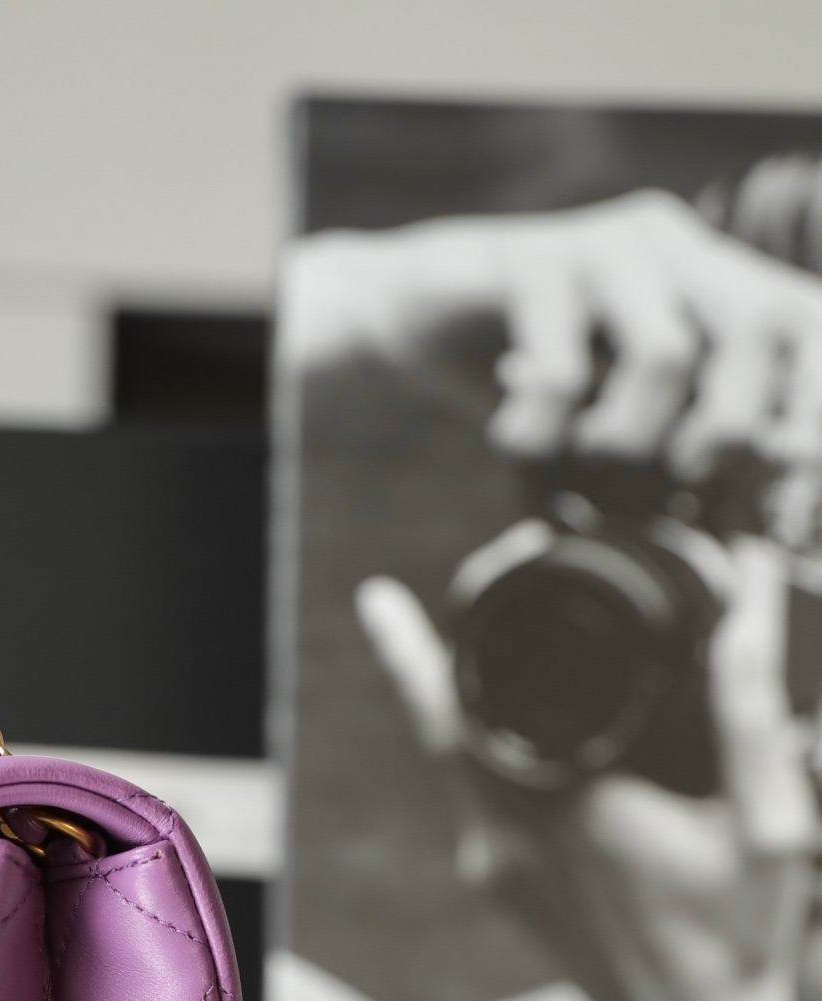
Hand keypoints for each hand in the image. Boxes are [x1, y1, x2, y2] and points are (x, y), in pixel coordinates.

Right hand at [282, 192, 821, 481]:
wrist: (416, 314)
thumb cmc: (536, 388)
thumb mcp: (623, 424)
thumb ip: (687, 467)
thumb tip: (760, 551)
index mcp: (720, 286)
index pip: (809, 327)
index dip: (813, 415)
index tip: (791, 504)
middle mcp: (681, 253)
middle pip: (762, 332)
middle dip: (735, 432)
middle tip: (688, 482)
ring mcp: (609, 251)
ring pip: (666, 356)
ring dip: (629, 443)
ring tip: (587, 466)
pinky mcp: (534, 264)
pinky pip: (561, 373)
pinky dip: (544, 436)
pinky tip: (518, 447)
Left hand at [354, 539, 815, 1000]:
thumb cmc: (738, 941)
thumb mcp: (767, 821)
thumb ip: (751, 704)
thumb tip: (751, 587)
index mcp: (561, 808)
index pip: (462, 699)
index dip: (419, 640)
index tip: (402, 588)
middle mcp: (505, 838)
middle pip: (433, 721)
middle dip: (416, 650)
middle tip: (395, 597)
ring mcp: (493, 867)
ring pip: (443, 758)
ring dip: (437, 694)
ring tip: (426, 633)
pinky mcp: (497, 883)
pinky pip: (465, 791)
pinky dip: (468, 740)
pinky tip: (491, 710)